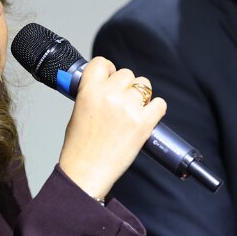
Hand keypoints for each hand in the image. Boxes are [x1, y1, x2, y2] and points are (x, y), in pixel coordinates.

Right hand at [57, 57, 165, 200]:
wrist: (86, 172)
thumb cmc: (79, 147)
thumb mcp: (77, 112)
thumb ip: (90, 94)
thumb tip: (102, 86)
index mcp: (89, 90)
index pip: (102, 62)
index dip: (108, 70)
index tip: (110, 77)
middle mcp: (109, 95)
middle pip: (127, 74)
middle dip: (126, 87)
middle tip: (121, 102)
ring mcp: (128, 108)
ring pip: (144, 86)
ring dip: (141, 96)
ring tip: (134, 111)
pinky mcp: (143, 123)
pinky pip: (159, 104)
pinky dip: (155, 110)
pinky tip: (147, 118)